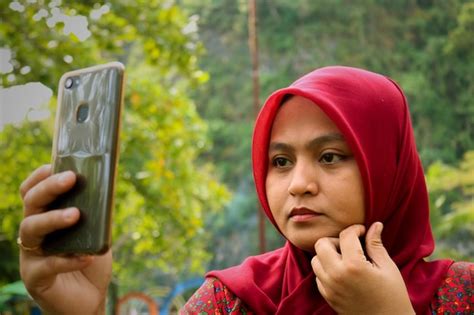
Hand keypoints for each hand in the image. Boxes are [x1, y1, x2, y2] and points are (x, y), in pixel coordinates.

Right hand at [19, 165, 111, 314]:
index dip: (40, 177)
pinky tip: (87, 256)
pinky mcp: (35, 278)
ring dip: (54, 219)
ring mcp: (31, 255)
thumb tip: (107, 187)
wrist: (89, 299)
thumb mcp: (96, 233)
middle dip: (49, 188)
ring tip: (76, 214)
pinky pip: (47, 265)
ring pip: (31, 229)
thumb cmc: (89, 261)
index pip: (32, 192)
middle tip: (71, 178)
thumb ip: (97, 214)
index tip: (54, 164)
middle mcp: (33, 234)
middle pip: (31, 204)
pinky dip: (68, 259)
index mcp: (45, 218)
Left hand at [311, 223, 414, 314]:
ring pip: (316, 260)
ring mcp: (330, 287)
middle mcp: (337, 275)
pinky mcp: (327, 297)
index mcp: (354, 266)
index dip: (355, 229)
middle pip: (321, 244)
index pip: (345, 235)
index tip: (363, 232)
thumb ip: (376, 245)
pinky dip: (326, 270)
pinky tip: (342, 272)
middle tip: (351, 245)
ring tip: (346, 259)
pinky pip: (318, 276)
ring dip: (328, 255)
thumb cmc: (393, 297)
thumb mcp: (387, 268)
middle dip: (335, 240)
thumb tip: (375, 225)